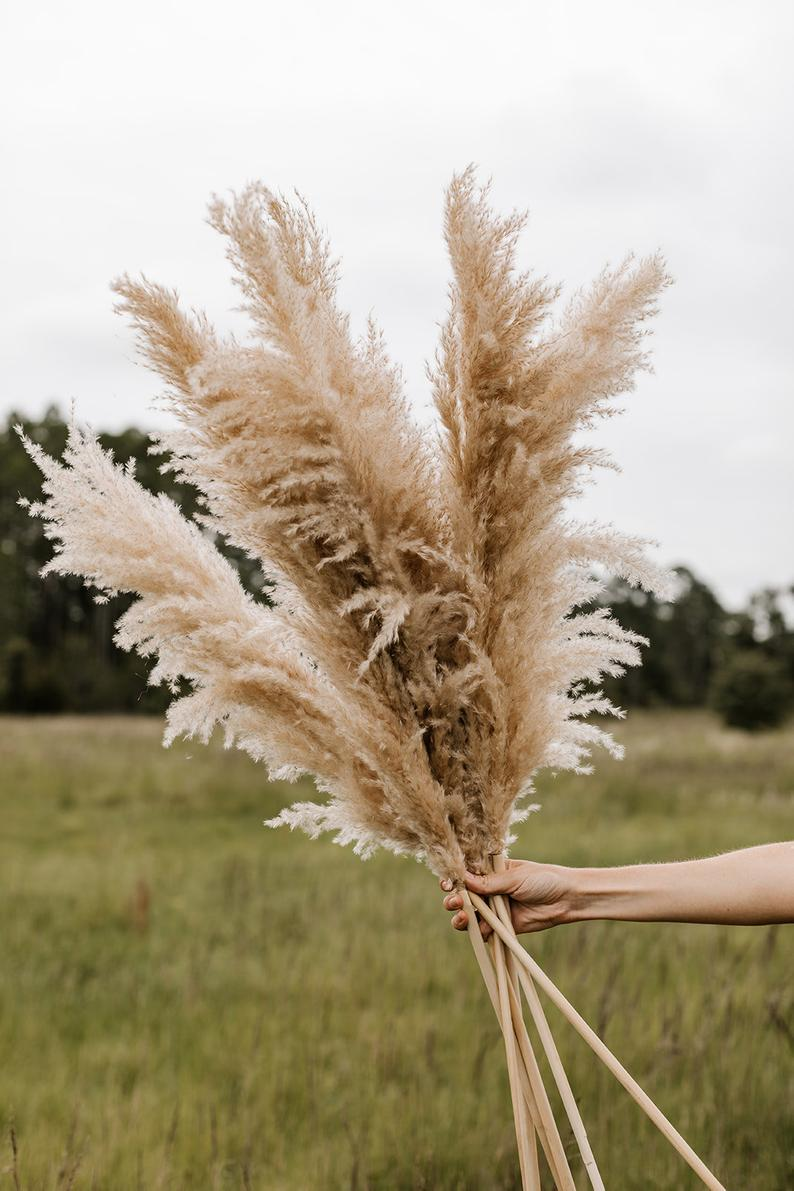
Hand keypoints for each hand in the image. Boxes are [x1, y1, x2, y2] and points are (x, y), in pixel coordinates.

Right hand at [440, 859, 576, 936]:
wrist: (566, 899)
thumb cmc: (543, 879)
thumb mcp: (515, 877)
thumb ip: (490, 882)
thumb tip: (463, 879)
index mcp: (491, 871)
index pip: (465, 873)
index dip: (453, 878)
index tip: (447, 883)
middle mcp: (489, 889)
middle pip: (463, 896)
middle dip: (455, 899)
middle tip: (456, 901)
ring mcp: (494, 908)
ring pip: (469, 915)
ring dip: (461, 917)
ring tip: (464, 917)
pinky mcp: (501, 926)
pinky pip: (484, 931)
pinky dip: (478, 932)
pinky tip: (480, 929)